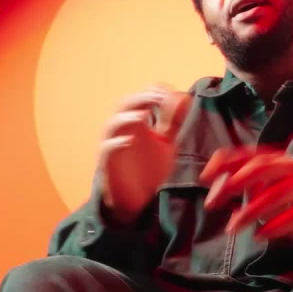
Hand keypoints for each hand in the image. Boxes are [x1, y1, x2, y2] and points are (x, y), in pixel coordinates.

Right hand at [97, 86, 191, 223]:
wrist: (139, 200)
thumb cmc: (151, 169)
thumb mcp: (168, 144)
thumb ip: (174, 123)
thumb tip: (185, 99)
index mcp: (138, 122)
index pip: (140, 97)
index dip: (153, 91)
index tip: (170, 93)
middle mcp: (124, 130)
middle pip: (124, 105)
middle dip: (140, 98)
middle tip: (159, 99)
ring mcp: (114, 145)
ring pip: (112, 124)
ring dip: (126, 118)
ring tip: (142, 116)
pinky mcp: (108, 164)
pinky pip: (107, 149)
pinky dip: (116, 143)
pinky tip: (128, 141)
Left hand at [200, 146, 292, 252]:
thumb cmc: (285, 205)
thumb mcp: (260, 190)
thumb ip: (239, 183)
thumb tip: (211, 183)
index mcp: (275, 160)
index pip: (247, 154)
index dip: (224, 163)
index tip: (204, 178)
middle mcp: (290, 167)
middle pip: (260, 168)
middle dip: (233, 184)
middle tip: (213, 204)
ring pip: (274, 195)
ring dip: (249, 213)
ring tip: (232, 228)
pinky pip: (291, 216)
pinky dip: (272, 226)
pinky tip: (258, 235)